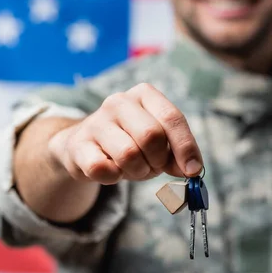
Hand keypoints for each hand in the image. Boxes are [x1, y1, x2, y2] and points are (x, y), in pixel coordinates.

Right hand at [48, 83, 202, 184]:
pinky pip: (102, 168)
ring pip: (128, 154)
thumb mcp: (158, 144)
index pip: (172, 117)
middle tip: (154, 167)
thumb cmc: (131, 143)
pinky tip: (112, 171)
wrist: (85, 148)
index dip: (185, 147)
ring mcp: (96, 121)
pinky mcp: (79, 144)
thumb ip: (177, 154)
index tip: (193, 170)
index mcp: (144, 94)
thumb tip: (191, 169)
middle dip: (158, 160)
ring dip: (137, 171)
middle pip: (151, 136)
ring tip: (133, 169)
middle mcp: (119, 101)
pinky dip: (113, 178)